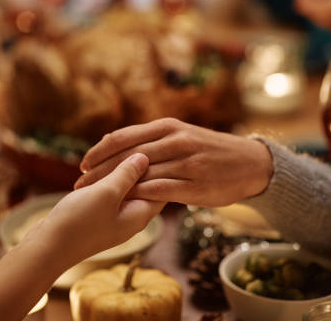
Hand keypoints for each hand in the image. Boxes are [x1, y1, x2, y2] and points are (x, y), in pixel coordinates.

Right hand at [28, 154, 164, 266]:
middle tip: (128, 138)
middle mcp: (131, 217)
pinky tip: (95, 162)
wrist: (47, 248)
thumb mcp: (107, 193)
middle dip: (137, 161)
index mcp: (141, 214)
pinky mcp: (98, 216)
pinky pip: (108, 192)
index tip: (151, 141)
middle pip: (144, 184)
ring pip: (124, 186)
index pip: (163, 185)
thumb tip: (144, 157)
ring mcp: (114, 218)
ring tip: (109, 142)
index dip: (159, 163)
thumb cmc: (79, 222)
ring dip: (117, 167)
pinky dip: (104, 176)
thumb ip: (128, 174)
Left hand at [75, 118, 272, 207]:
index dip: (99, 152)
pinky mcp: (197, 184)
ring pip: (142, 174)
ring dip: (115, 187)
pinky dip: (140, 196)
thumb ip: (149, 139)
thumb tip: (112, 143)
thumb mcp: (180, 134)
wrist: (250, 162)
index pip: (124, 137)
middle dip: (100, 171)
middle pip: (127, 156)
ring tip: (96, 198)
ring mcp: (187, 163)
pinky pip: (162, 190)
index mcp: (168, 126)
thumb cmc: (208, 149)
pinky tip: (124, 204)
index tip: (82, 165)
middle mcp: (176, 140)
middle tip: (80, 184)